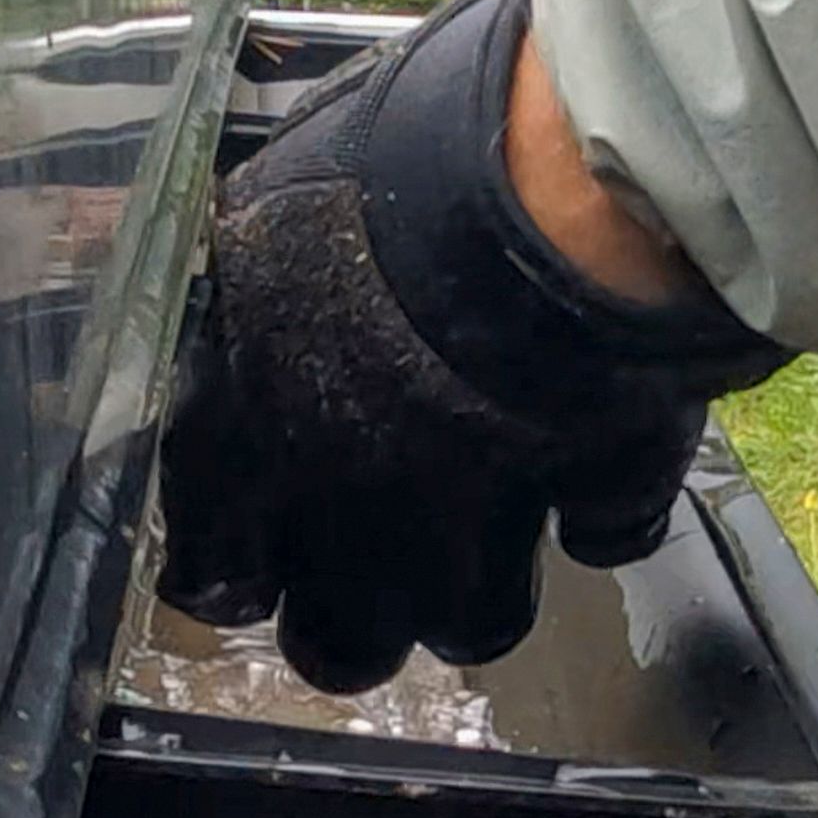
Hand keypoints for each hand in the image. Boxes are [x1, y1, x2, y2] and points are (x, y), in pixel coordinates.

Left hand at [158, 0, 782, 691]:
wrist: (537, 189)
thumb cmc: (383, 171)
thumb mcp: (275, 195)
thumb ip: (260, 271)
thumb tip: (255, 255)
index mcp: (248, 445)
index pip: (211, 569)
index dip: (236, 568)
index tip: (253, 554)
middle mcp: (348, 519)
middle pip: (337, 646)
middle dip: (354, 618)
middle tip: (375, 559)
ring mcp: (482, 529)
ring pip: (468, 624)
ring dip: (476, 582)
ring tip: (490, 512)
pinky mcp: (600, 498)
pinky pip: (606, 535)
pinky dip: (603, 506)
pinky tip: (595, 453)